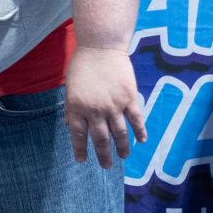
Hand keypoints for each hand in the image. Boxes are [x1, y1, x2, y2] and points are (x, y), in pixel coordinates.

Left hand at [64, 45, 145, 168]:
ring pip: (120, 134)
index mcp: (76, 107)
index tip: (82, 160)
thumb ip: (71, 107)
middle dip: (103, 155)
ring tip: (123, 156)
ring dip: (122, 148)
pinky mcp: (130, 99)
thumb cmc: (82, 65)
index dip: (80, 149)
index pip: (78, 135)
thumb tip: (69, 124)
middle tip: (106, 166)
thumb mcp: (70, 87)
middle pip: (100, 139)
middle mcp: (95, 110)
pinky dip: (140, 132)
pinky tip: (142, 140)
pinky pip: (137, 120)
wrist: (101, 47)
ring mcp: (114, 106)